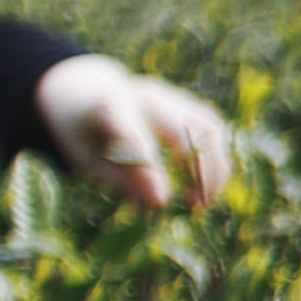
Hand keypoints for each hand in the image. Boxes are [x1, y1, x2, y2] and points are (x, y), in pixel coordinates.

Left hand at [36, 55, 235, 209]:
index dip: (149, 170)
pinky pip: (212, 128)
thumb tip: (156, 203)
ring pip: (207, 128)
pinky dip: (217, 157)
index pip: (134, 137)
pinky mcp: (187, 103)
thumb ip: (118, 178)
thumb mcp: (85, 157)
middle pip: (182, 130)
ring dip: (214, 167)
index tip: (161, 202)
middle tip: (198, 206)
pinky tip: (212, 185)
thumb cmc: (83, 133)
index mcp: (111, 106)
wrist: (86, 94)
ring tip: (205, 201)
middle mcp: (147, 95)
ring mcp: (171, 96)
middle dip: (197, 169)